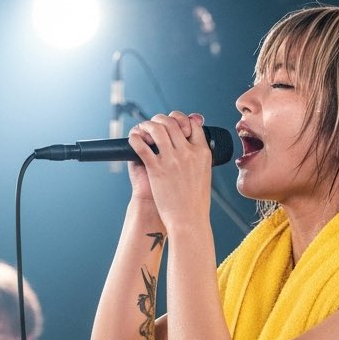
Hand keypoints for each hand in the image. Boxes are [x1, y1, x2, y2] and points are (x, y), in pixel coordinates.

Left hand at [127, 110, 212, 230]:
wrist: (188, 220)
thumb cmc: (195, 203)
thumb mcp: (204, 176)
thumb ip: (198, 159)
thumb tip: (192, 147)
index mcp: (202, 154)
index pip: (193, 125)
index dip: (183, 119)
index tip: (175, 123)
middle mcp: (187, 153)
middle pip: (173, 122)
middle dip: (161, 119)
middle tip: (155, 124)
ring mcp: (171, 159)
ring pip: (157, 128)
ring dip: (147, 125)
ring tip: (143, 129)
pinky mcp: (156, 168)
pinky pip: (142, 145)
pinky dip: (135, 138)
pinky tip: (134, 139)